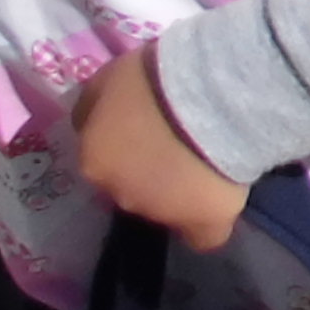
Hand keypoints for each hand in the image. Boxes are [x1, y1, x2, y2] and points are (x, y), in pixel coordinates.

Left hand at [74, 48, 246, 250]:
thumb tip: (90, 120)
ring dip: (179, 188)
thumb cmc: (160, 78)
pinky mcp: (204, 224)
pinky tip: (219, 196)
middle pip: (131, 187)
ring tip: (208, 158)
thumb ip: (94, 106)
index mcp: (95, 159)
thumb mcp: (110, 76)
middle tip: (178, 139)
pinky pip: (203, 233)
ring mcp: (163, 214)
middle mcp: (121, 194)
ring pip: (166, 207)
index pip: (101, 160)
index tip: (148, 124)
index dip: (125, 143)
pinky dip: (207, 219)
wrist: (215, 99)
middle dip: (150, 168)